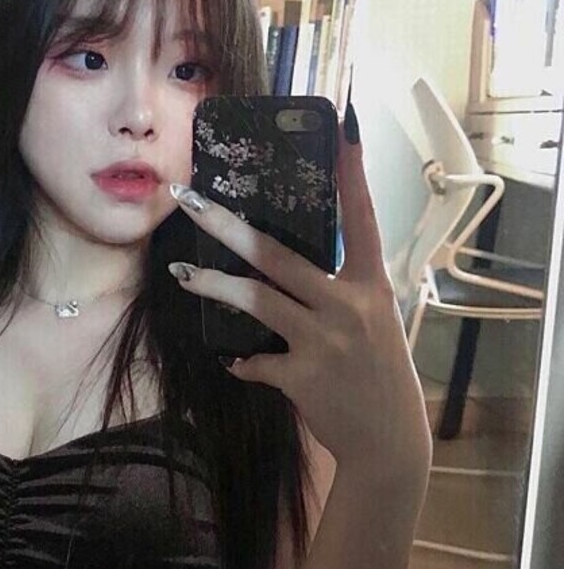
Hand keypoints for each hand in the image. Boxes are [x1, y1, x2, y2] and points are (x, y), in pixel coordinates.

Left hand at [168, 130, 431, 489]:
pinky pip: (254, 361)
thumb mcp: (375, 324)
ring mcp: (324, 341)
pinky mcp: (302, 376)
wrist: (387, 442)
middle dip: (227, 224)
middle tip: (188, 200)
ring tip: (180, 272)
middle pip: (278, 253)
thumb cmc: (379, 378)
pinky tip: (233, 362)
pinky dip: (241, 362)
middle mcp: (350, 306)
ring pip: (256, 299)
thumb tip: (292, 269)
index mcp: (372, 286)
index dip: (352, 173)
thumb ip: (340, 292)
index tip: (343, 125)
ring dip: (213, 284)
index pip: (362, 218)